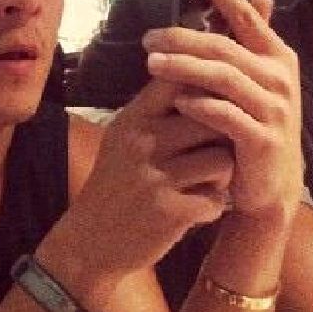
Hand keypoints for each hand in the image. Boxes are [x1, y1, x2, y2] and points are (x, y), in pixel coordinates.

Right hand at [68, 77, 236, 277]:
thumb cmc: (115, 182)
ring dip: (224, 173)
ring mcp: (155, 178)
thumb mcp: (123, 135)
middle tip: (217, 151)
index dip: (207, 87)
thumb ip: (155, 107)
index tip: (217, 103)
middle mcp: (143, 142)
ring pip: (222, 159)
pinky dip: (214, 205)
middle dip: (224, 135)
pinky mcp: (168, 213)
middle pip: (212, 118)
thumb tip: (197, 70)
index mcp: (134, 118)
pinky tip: (199, 208)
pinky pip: (216, 198)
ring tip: (209, 182)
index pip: (180, 79)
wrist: (88, 242)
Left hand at [140, 0, 302, 227]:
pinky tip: (177, 101)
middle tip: (148, 37)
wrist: (270, 185)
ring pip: (224, 79)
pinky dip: (200, 106)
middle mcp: (280, 79)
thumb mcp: (258, 80)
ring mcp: (275, 110)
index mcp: (278, 58)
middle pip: (226, 48)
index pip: (247, 18)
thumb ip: (252, 40)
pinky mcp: (263, 140)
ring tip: (150, 63)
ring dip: (184, 68)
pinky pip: (227, 117)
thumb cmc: (256, 124)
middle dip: (183, 38)